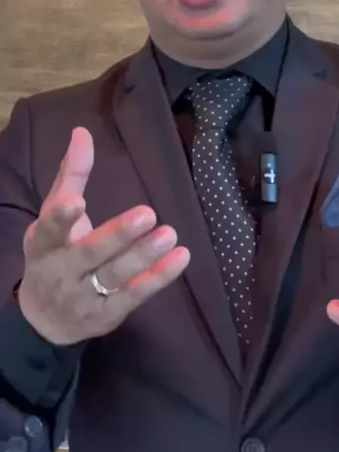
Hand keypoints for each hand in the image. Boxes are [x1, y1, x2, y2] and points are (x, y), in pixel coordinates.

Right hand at [18, 128, 189, 345]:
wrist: (45, 319)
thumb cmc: (54, 254)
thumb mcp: (52, 217)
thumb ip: (70, 176)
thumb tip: (82, 132)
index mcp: (45, 244)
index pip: (50, 230)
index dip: (61, 217)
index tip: (76, 202)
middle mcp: (62, 272)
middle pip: (91, 253)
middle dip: (118, 235)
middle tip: (147, 213)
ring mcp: (85, 297)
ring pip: (116, 275)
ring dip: (144, 255)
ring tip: (169, 234)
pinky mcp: (108, 315)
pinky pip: (136, 295)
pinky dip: (159, 278)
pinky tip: (180, 258)